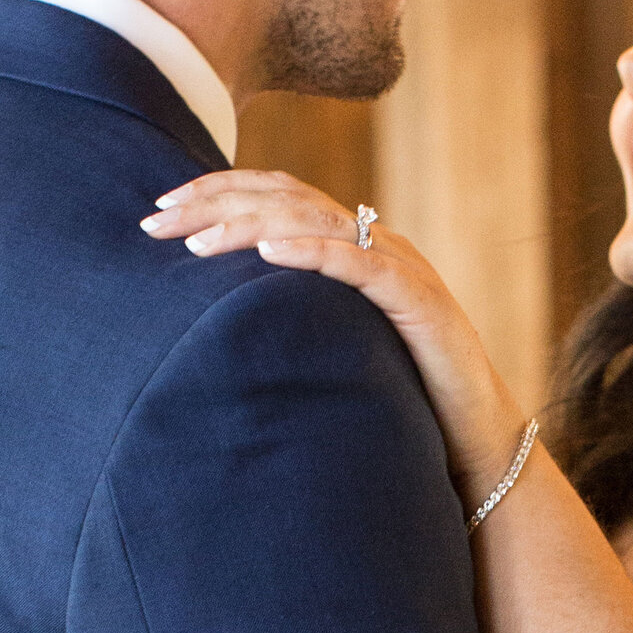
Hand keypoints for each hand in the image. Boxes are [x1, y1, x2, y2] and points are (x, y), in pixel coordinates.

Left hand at [141, 172, 528, 511]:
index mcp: (355, 243)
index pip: (277, 193)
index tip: (159, 212)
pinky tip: (268, 251)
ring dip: (250, 225)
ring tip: (197, 243)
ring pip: (317, 221)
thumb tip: (216, 318)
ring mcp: (402, 268)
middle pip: (287, 196)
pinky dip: (313, 252)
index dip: (216, 191)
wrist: (476, 442)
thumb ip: (292, 317)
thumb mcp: (334, 345)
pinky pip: (362, 264)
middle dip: (215, 202)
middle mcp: (378, 242)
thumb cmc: (402, 401)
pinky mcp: (421, 302)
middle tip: (156, 222)